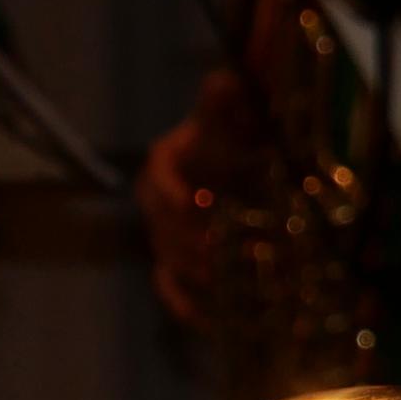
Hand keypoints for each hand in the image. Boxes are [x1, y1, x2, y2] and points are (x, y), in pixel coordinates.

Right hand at [135, 74, 258, 328]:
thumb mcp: (231, 116)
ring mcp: (163, 233)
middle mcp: (156, 199)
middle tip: (217, 251)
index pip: (158, 179)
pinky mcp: (174, 260)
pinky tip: (206, 319)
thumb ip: (222, 101)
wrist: (243, 164)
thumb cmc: (235, 137)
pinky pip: (170, 286)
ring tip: (222, 280)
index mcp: (163, 163)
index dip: (172, 195)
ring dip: (191, 270)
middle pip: (160, 224)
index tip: (193, 206)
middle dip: (187, 239)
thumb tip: (223, 80)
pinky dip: (185, 303)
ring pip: (166, 256)